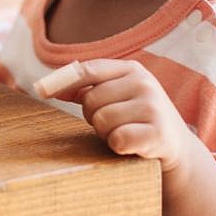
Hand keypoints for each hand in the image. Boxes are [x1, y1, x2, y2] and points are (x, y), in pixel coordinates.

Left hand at [51, 59, 194, 171]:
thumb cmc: (136, 118)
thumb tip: (46, 86)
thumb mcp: (117, 95)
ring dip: (105, 133)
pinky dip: (117, 146)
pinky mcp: (159, 134)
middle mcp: (144, 83)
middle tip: (111, 123)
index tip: (40, 91)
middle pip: (90, 100)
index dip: (61, 81)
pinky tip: (131, 145)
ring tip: (123, 132)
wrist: (176, 146)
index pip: (87, 70)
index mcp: (132, 69)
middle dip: (92, 116)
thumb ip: (87, 87)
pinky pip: (117, 139)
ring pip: (101, 121)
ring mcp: (154, 108)